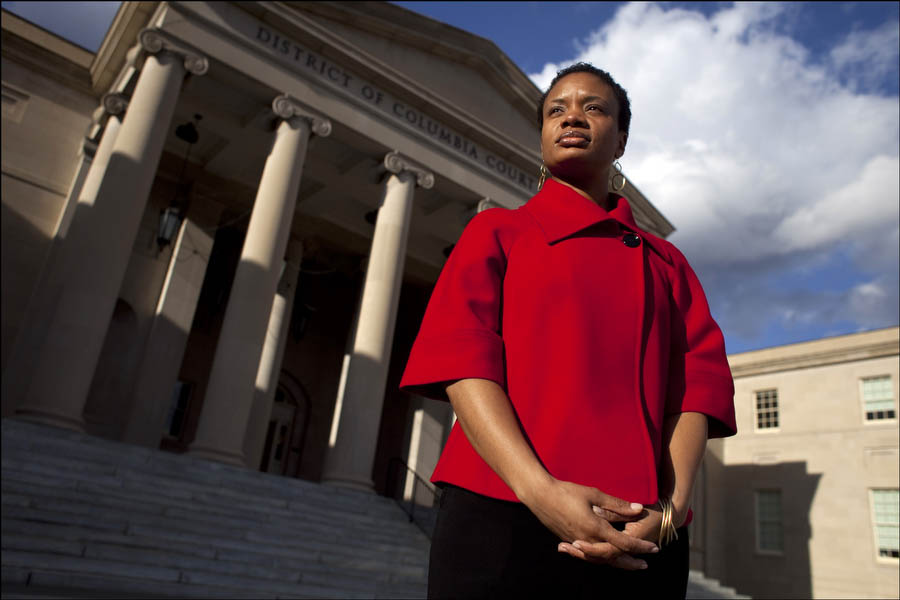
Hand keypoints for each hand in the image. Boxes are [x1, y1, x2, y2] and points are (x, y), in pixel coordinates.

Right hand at [521, 478, 658, 568]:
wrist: (540, 496)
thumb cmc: (567, 491)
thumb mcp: (594, 494)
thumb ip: (617, 504)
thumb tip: (638, 508)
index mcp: (596, 528)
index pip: (624, 543)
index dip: (641, 546)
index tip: (654, 547)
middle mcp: (588, 540)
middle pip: (614, 558)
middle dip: (631, 562)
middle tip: (645, 564)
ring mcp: (577, 542)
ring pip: (601, 559)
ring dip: (616, 562)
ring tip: (628, 563)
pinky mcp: (569, 541)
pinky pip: (589, 555)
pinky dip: (600, 559)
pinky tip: (604, 556)